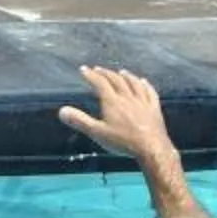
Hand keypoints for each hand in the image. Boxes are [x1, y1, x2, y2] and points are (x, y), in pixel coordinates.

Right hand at [57, 66, 173, 168]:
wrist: (151, 148)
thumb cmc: (122, 142)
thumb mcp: (97, 133)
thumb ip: (80, 121)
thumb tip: (62, 111)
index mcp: (112, 102)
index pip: (100, 83)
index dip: (91, 75)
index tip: (84, 69)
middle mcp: (127, 97)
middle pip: (116, 80)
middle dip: (106, 73)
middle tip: (98, 69)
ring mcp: (142, 102)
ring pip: (133, 84)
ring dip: (126, 76)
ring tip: (120, 72)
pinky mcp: (154, 108)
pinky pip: (149, 92)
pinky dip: (145, 84)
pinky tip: (144, 82)